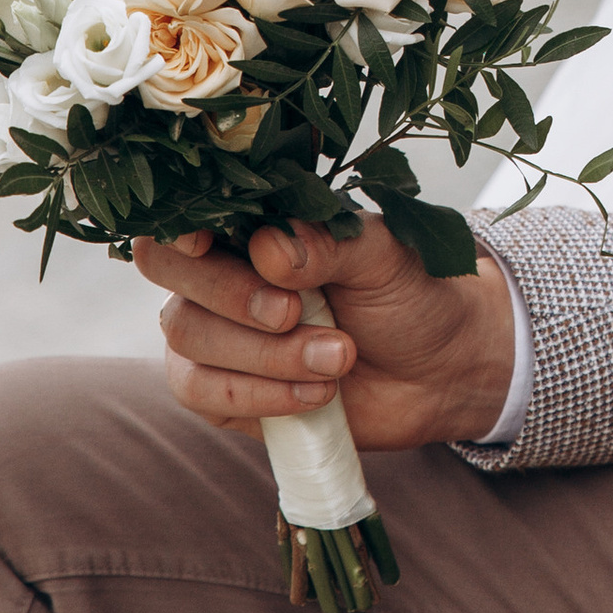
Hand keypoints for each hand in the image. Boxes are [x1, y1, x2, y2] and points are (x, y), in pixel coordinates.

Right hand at [135, 215, 517, 453]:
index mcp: (255, 226)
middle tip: (294, 312)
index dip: (180, 230)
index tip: (205, 245)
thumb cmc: (409, 296)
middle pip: (173, 275)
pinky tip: (315, 392)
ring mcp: (217, 335)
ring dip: (265, 355)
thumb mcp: (384, 257)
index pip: (184, 216)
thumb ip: (328, 242)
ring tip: (338, 358)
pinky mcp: (225, 392)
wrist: (439, 373)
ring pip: (189, 338)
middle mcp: (223, 275)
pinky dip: (259, 395)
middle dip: (231, 296)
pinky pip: (203, 393)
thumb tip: (267, 248)